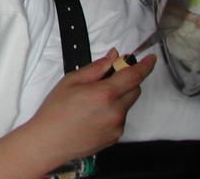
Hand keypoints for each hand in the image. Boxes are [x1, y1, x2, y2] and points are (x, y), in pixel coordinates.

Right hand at [28, 49, 157, 162]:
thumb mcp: (71, 81)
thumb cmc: (56, 111)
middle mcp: (116, 111)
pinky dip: (113, 111)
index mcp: (105, 94)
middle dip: (126, 80)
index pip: (134, 76)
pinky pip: (120, 118)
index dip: (145, 65)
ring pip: (126, 104)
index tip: (150, 58)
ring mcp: (117, 126)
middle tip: (107, 79)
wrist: (49, 141)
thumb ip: (96, 68)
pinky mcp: (115, 137)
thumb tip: (112, 57)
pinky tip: (93, 114)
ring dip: (118, 97)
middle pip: (134, 89)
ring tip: (92, 102)